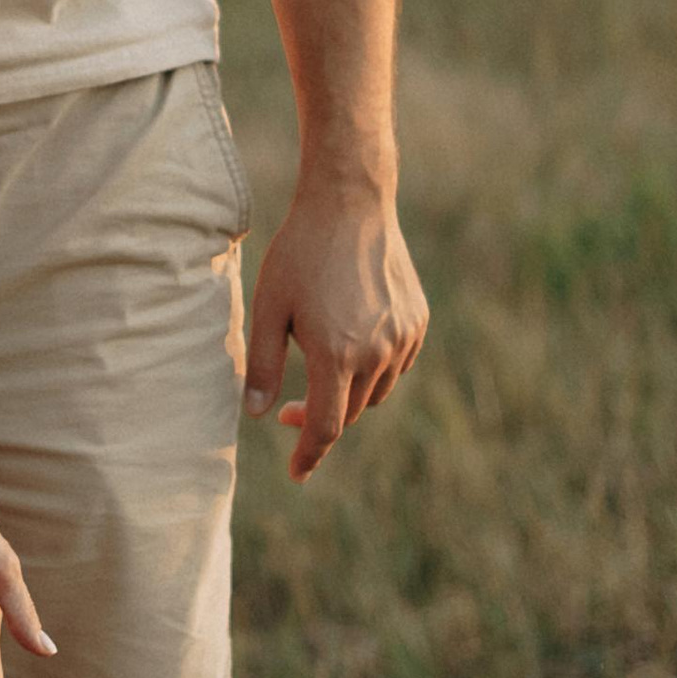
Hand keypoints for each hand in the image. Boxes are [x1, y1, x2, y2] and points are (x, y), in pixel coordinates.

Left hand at [243, 176, 427, 479]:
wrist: (351, 204)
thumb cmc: (299, 253)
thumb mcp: (268, 308)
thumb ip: (264, 367)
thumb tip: (258, 415)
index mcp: (337, 354)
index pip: (325, 427)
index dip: (308, 455)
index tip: (296, 473)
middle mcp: (378, 352)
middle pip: (349, 413)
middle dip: (319, 420)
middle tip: (288, 409)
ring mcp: (404, 338)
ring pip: (375, 392)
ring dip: (347, 394)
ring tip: (320, 363)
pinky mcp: (418, 322)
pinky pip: (396, 365)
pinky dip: (374, 370)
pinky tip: (351, 344)